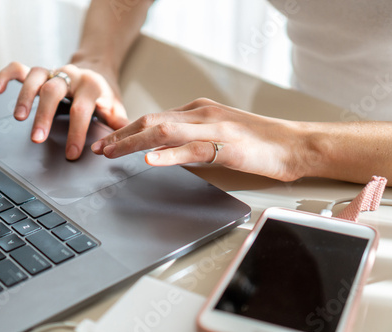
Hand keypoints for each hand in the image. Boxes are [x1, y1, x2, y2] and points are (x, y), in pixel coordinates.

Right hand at [0, 60, 128, 159]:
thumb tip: (125, 145)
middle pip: (53, 92)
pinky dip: (6, 75)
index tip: (71, 152)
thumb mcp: (116, 108)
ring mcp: (53, 71)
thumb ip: (118, 125)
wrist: (97, 68)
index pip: (82, 110)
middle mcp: (70, 76)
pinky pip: (18, 68)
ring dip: (24, 97)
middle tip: (37, 138)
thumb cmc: (104, 94)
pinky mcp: (40, 71)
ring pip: (35, 77)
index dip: (76, 132)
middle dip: (44, 116)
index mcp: (91, 86)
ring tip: (18, 118)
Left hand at [91, 98, 314, 181]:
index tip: (108, 141)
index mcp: (198, 110)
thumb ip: (189, 137)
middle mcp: (201, 115)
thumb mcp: (216, 132)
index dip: (126, 130)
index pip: (153, 117)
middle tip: (99, 148)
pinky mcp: (227, 147)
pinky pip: (192, 150)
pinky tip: (150, 160)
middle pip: (151, 121)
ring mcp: (213, 129)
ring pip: (164, 132)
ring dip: (133, 143)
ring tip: (111, 152)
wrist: (292, 144)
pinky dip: (169, 155)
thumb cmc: (257, 140)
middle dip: (121, 135)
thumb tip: (159, 147)